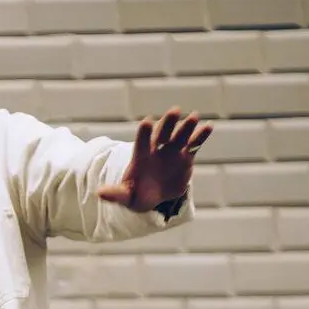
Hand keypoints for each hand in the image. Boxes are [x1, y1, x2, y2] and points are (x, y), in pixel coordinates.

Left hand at [97, 107, 211, 211]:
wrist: (153, 195)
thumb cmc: (136, 195)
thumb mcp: (126, 196)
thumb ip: (116, 194)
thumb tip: (100, 193)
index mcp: (140, 157)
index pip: (141, 142)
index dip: (144, 134)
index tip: (147, 122)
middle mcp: (157, 150)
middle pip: (162, 134)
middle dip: (168, 123)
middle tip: (174, 111)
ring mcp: (172, 152)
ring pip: (179, 136)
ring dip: (186, 127)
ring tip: (194, 116)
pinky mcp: (185, 157)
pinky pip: (193, 145)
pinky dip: (201, 136)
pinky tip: (209, 126)